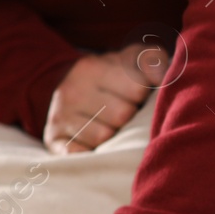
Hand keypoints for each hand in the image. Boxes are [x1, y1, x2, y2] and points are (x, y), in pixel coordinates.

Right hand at [44, 43, 169, 153]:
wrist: (71, 90)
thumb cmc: (113, 78)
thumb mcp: (131, 60)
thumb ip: (152, 61)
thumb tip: (161, 79)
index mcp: (91, 68)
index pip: (136, 89)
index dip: (144, 96)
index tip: (140, 96)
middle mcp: (71, 91)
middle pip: (122, 115)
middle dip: (131, 118)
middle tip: (128, 115)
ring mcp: (59, 116)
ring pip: (103, 137)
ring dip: (114, 138)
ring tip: (115, 130)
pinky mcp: (53, 140)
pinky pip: (78, 154)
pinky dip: (91, 154)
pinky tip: (97, 147)